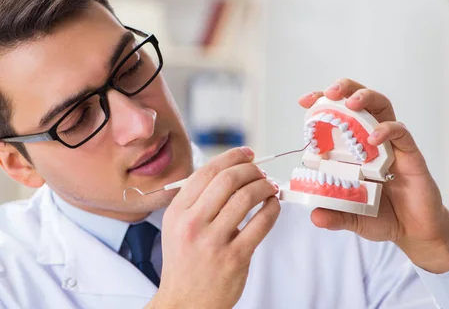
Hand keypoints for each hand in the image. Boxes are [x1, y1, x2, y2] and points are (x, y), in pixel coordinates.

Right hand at [149, 147, 279, 308]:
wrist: (185, 302)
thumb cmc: (184, 262)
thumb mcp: (175, 226)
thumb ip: (194, 199)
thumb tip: (228, 170)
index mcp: (177, 212)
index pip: (206, 172)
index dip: (231, 157)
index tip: (247, 154)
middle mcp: (193, 223)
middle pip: (228, 180)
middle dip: (250, 169)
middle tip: (261, 171)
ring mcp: (214, 241)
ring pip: (246, 198)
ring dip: (264, 186)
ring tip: (270, 186)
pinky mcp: (235, 257)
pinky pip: (261, 223)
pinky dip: (272, 208)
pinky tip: (273, 205)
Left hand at [298, 78, 448, 273]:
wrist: (413, 232)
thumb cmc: (381, 217)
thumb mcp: (352, 217)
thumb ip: (334, 215)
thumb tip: (314, 216)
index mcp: (351, 147)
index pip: (336, 114)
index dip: (320, 102)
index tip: (304, 100)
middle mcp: (370, 140)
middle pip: (360, 100)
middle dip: (345, 89)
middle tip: (330, 93)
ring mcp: (391, 145)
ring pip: (382, 107)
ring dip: (366, 99)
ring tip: (352, 104)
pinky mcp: (410, 155)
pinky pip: (401, 133)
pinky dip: (387, 130)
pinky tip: (374, 138)